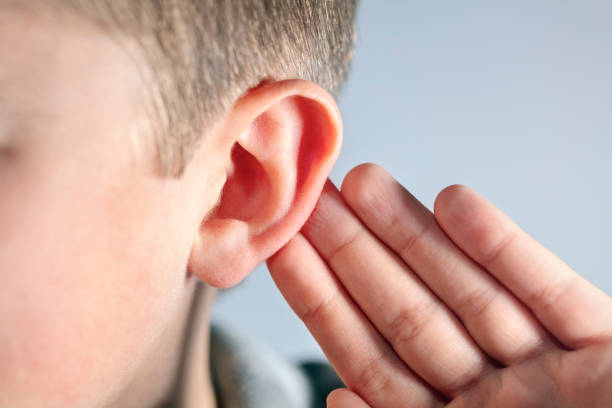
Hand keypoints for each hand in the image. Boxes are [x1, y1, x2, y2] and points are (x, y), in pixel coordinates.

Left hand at [267, 164, 611, 407]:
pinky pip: (550, 291)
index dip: (323, 302)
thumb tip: (337, 405)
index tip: (283, 249)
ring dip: (415, 235)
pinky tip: (456, 201)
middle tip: (312, 197)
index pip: (370, 357)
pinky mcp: (607, 346)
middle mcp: (496, 398)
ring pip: (468, 291)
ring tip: (364, 182)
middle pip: (409, 313)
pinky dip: (504, 249)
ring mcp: (550, 370)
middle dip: (357, 254)